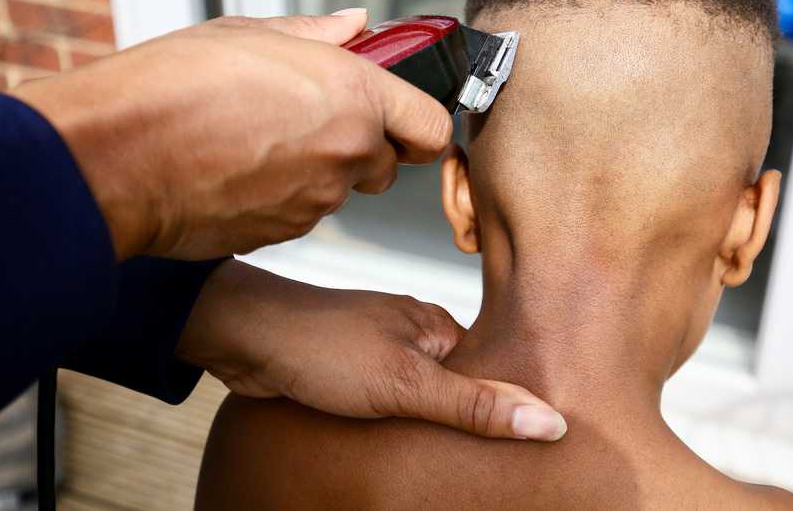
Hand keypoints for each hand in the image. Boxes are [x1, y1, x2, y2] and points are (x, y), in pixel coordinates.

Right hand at [12, 11, 451, 259]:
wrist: (118, 156)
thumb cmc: (173, 88)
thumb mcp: (247, 33)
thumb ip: (316, 34)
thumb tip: (355, 24)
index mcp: (353, 93)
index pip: (431, 127)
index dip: (421, 126)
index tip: (405, 121)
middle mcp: (347, 150)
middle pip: (387, 164)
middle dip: (362, 147)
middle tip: (312, 122)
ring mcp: (318, 199)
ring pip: (340, 190)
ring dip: (317, 172)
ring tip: (258, 141)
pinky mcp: (285, 234)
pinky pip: (300, 214)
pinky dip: (282, 198)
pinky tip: (239, 171)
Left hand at [176, 259, 567, 441]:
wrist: (245, 337)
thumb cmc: (324, 348)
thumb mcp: (408, 384)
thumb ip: (475, 405)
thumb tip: (547, 420)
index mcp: (437, 326)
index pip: (490, 376)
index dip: (504, 412)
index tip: (521, 450)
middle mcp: (413, 335)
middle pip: (456, 390)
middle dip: (462, 424)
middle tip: (473, 465)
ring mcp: (380, 352)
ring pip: (419, 401)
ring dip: (423, 427)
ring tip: (435, 461)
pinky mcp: (350, 372)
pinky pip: (387, 405)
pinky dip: (393, 426)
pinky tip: (392, 445)